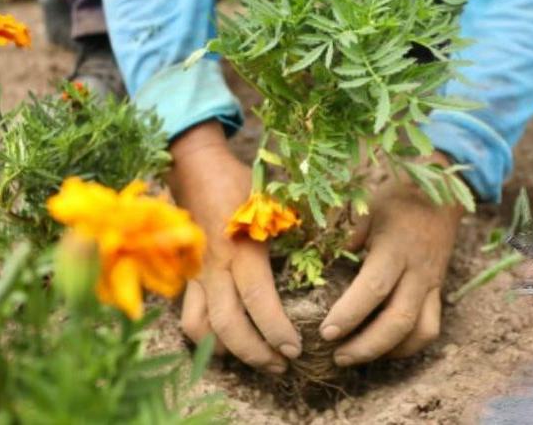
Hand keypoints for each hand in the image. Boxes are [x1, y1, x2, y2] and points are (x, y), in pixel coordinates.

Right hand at [169, 121, 300, 373]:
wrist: (196, 166)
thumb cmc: (244, 181)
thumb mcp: (278, 199)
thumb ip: (303, 225)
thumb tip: (347, 242)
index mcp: (243, 248)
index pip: (259, 301)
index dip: (277, 330)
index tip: (297, 347)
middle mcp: (216, 266)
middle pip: (229, 326)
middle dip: (257, 353)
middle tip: (282, 366)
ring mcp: (196, 274)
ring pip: (204, 328)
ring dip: (229, 351)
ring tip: (258, 360)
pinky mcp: (186, 276)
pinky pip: (189, 316)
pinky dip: (205, 336)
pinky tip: (226, 343)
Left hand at [320, 153, 462, 366]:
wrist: (441, 194)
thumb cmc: (397, 200)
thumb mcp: (366, 209)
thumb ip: (344, 237)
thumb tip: (318, 264)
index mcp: (396, 248)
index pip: (374, 288)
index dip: (349, 314)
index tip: (325, 332)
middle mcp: (418, 271)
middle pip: (399, 320)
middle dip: (367, 346)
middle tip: (337, 357)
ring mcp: (431, 284)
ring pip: (420, 331)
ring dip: (389, 351)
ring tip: (358, 357)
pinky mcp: (438, 292)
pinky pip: (430, 328)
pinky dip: (407, 345)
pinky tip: (383, 348)